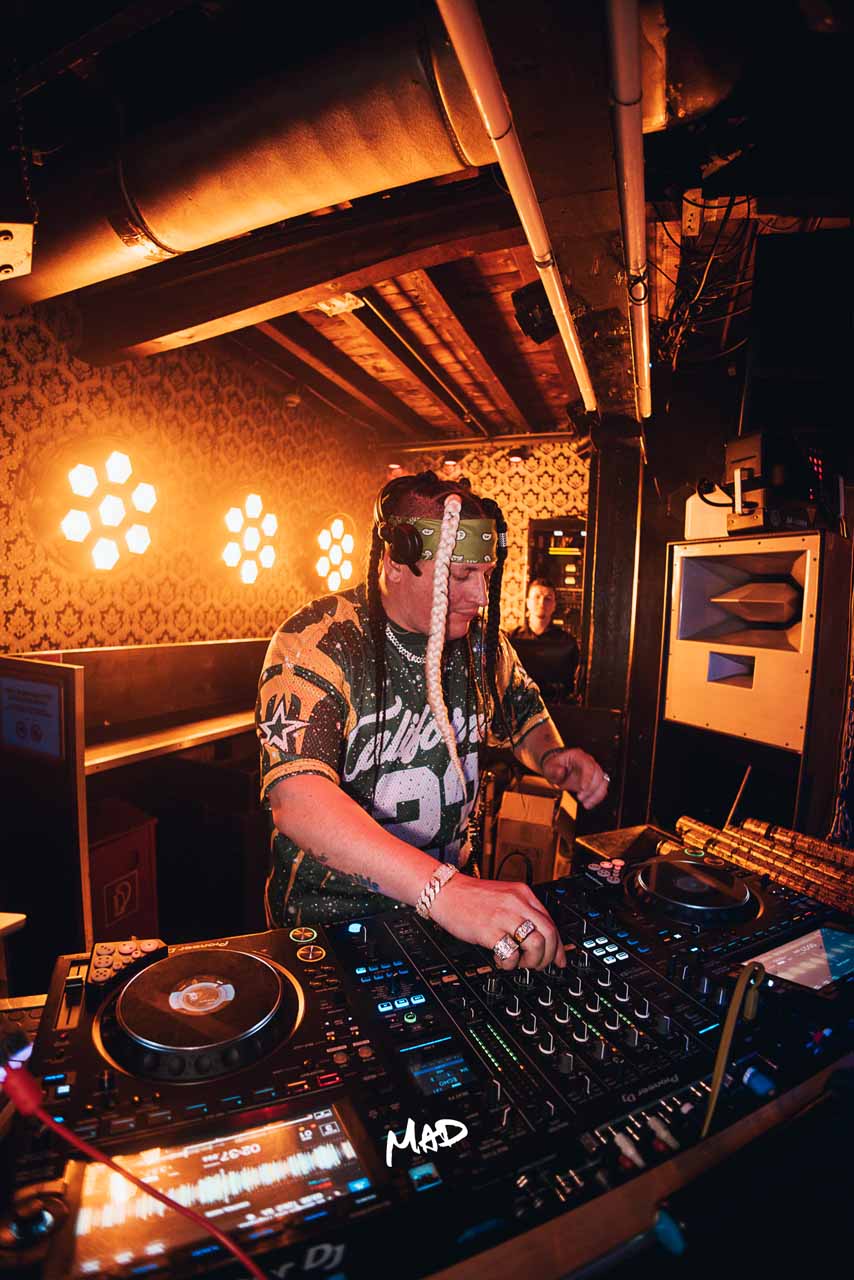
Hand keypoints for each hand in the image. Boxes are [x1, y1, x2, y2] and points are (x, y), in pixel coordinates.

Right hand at [428, 875, 565, 971]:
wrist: (445, 892)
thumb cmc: (471, 898)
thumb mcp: (504, 896)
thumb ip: (522, 912)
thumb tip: (540, 937)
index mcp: (523, 893)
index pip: (551, 922)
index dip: (558, 946)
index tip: (559, 959)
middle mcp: (517, 903)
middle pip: (549, 934)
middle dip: (549, 956)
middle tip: (539, 964)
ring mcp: (503, 916)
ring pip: (537, 944)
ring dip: (532, 960)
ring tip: (519, 962)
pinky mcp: (489, 930)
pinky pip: (511, 954)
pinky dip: (510, 963)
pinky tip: (501, 959)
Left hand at [541, 747, 608, 808]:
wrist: (557, 769)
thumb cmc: (555, 766)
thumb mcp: (549, 767)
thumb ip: (554, 770)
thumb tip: (560, 772)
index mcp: (578, 756)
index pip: (588, 765)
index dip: (587, 777)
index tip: (582, 788)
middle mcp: (589, 762)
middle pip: (598, 774)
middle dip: (591, 788)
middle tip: (580, 797)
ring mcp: (593, 771)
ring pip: (603, 782)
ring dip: (596, 795)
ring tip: (586, 804)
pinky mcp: (595, 781)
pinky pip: (601, 789)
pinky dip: (596, 798)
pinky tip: (588, 804)